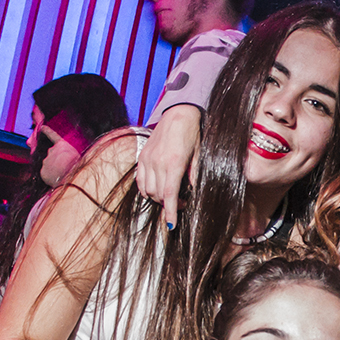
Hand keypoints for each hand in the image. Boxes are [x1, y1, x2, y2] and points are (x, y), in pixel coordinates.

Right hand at [136, 104, 201, 230]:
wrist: (178, 114)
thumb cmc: (192, 134)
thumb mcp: (198, 155)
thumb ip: (194, 174)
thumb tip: (192, 191)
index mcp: (174, 163)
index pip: (169, 194)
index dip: (171, 212)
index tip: (171, 225)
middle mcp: (158, 162)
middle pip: (158, 195)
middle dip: (169, 205)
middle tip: (182, 203)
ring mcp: (148, 160)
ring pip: (148, 190)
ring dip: (158, 198)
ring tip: (171, 195)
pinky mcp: (142, 157)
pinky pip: (140, 181)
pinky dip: (146, 190)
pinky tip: (156, 190)